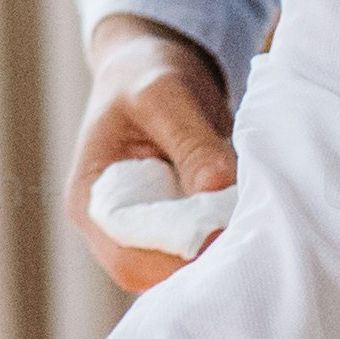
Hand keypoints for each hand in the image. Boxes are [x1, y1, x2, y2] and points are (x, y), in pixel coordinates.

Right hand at [70, 29, 235, 294]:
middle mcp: (110, 228)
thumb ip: (191, 142)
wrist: (151, 65)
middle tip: (249, 228)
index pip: (128, 259)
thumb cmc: (145, 75)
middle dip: (203, 255)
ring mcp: (143, 231)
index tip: (225, 231)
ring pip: (182, 266)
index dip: (177, 255)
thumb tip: (219, 188)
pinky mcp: (173, 225)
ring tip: (250, 216)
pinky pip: (200, 246)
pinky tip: (248, 212)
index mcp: (89, 201)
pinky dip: (226, 234)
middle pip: (156, 273)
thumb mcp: (164, 95)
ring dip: (218, 246)